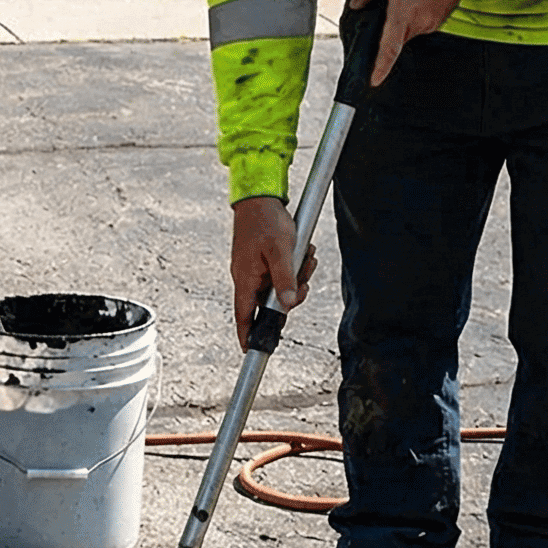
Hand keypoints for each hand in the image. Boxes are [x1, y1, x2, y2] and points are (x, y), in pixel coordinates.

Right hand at [230, 195, 309, 349]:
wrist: (259, 198)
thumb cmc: (266, 222)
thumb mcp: (280, 251)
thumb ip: (285, 279)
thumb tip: (288, 305)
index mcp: (246, 278)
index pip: (243, 315)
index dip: (247, 334)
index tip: (251, 350)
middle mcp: (247, 277)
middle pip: (269, 302)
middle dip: (291, 295)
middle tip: (303, 279)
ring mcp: (255, 269)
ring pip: (279, 286)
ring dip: (297, 275)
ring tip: (304, 256)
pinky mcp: (263, 260)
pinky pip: (281, 272)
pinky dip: (294, 266)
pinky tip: (301, 251)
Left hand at [350, 0, 463, 86]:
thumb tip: (357, 5)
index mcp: (403, 13)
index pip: (389, 47)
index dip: (381, 67)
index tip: (374, 81)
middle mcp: (419, 23)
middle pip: (396, 37)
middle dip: (389, 26)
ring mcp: (432, 23)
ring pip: (407, 29)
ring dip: (402, 16)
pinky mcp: (440, 20)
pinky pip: (420, 23)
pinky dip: (414, 13)